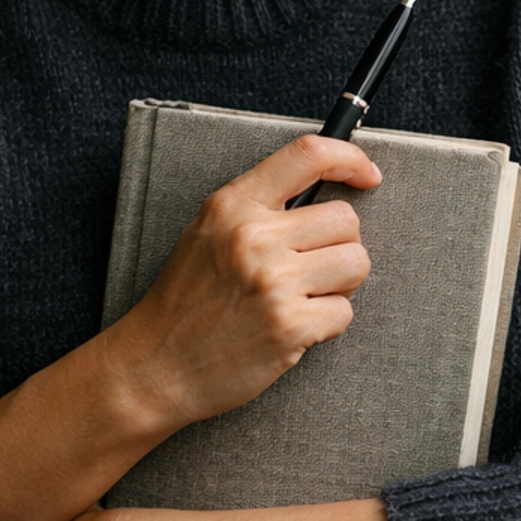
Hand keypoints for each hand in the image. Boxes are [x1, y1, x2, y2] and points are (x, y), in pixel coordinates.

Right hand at [106, 134, 379, 431]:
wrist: (154, 366)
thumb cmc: (186, 300)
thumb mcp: (208, 232)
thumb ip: (260, 206)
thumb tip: (328, 185)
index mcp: (233, 205)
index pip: (309, 155)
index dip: (349, 159)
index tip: (366, 175)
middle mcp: (254, 237)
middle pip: (346, 220)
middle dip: (337, 246)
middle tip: (307, 269)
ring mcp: (273, 282)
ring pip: (356, 263)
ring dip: (338, 284)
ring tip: (300, 297)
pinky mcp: (289, 326)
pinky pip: (344, 312)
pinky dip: (326, 324)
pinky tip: (292, 327)